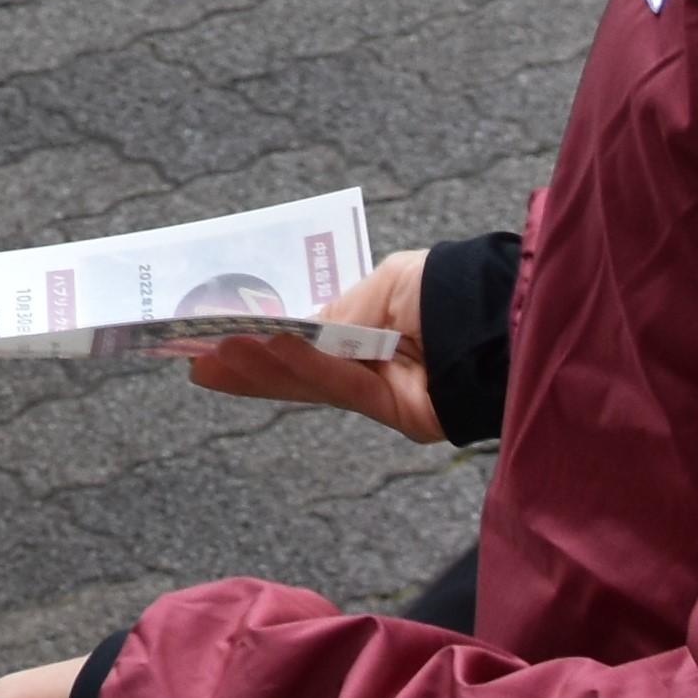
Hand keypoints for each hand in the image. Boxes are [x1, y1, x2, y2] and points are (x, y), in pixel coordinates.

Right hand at [176, 245, 443, 440]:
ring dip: (261, 369)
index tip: (218, 340)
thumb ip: (338, 312)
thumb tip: (295, 330)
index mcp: (371, 332)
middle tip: (196, 364)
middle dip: (248, 367)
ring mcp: (382, 393)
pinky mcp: (396, 413)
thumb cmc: (447, 288)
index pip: (308, 342)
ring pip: (310, 382)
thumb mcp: (383, 284)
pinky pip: (340, 386)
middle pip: (298, 371)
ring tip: (216, 358)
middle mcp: (372, 366)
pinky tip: (265, 352)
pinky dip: (303, 367)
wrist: (500, 315)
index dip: (263, 343)